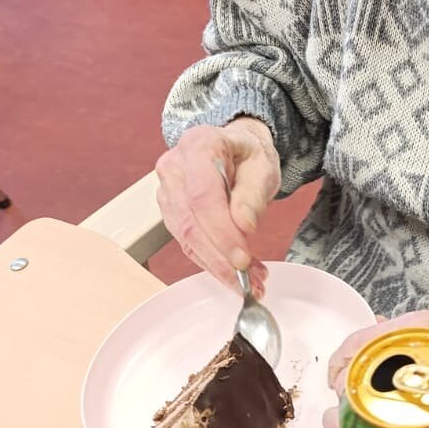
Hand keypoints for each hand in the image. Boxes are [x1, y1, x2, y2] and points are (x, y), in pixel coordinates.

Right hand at [155, 118, 279, 294]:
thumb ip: (252, 194)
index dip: (222, 232)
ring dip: (218, 266)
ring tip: (250, 282)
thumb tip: (244, 226)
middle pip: (190, 221)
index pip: (203, 196)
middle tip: (249, 280)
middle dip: (220, 257)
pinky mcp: (169, 212)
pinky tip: (234, 275)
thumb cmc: (247, 154)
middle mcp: (174, 167)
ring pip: (186, 238)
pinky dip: (212, 263)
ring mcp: (166, 190)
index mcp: (197, 145)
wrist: (233, 150)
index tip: (243, 259)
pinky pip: (187, 243)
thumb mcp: (262, 166)